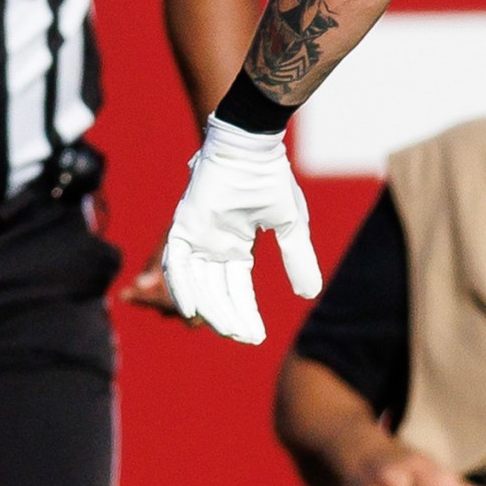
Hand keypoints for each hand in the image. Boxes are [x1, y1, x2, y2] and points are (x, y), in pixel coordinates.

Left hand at [158, 117, 319, 345]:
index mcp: (235, 246)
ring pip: (197, 283)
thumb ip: (297, 260)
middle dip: (230, 317)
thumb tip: (309, 295)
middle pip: (216, 292)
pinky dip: (182, 286)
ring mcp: (196, 237)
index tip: (257, 337)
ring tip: (227, 328)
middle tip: (245, 337)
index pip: (237, 289)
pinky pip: (176, 262)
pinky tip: (192, 309)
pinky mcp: (184, 225)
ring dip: (209, 308)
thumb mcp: (291, 227)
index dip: (246, 313)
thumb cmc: (271, 180)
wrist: (253, 148)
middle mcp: (212, 246)